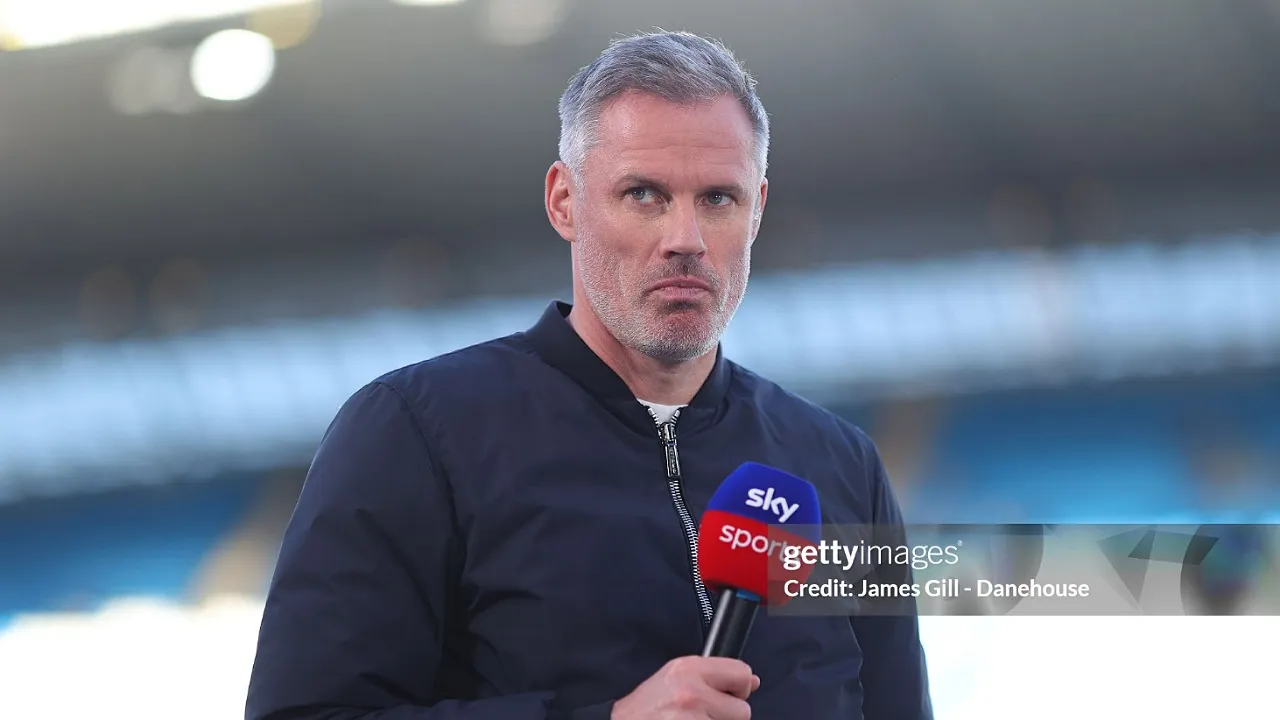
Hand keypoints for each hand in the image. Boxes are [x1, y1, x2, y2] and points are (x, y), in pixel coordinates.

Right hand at [611, 656, 759, 719]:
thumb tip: (752, 681)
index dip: (738, 688)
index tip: (728, 695)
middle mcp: (691, 693)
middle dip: (727, 716)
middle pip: (743, 711)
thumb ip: (714, 675)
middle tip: (703, 715)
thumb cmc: (648, 706)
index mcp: (688, 669)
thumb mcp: (676, 677)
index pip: (741, 674)